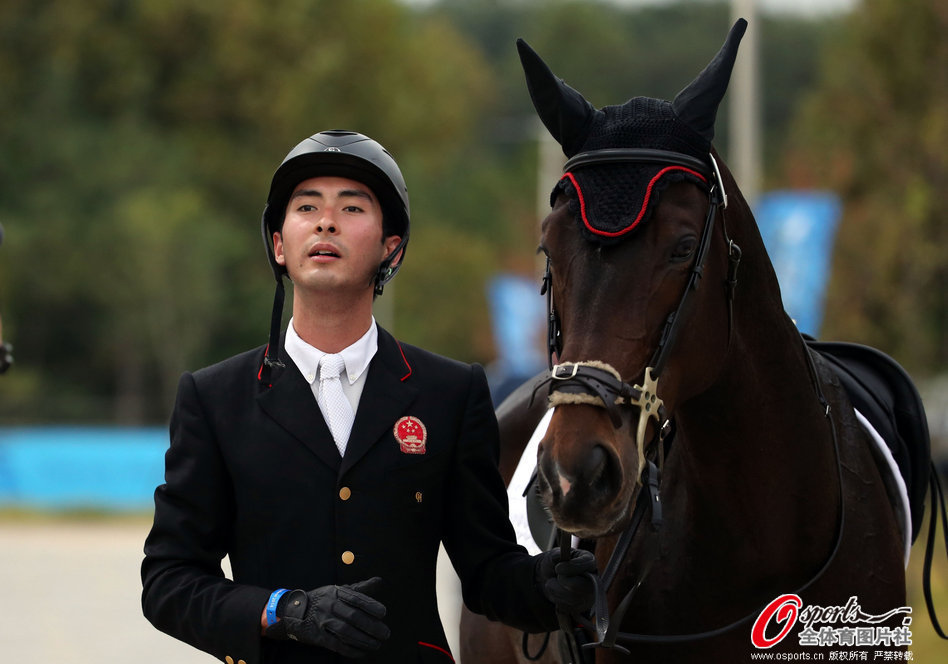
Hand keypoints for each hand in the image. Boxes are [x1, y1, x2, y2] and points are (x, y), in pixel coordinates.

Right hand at [266, 577, 389, 656]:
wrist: (294, 611)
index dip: (371, 605)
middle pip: (353, 617)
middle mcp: (330, 606)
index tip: (383, 613)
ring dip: (363, 640)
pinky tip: (362, 652)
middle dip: (371, 626)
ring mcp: (323, 622)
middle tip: (385, 633)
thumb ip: (360, 588)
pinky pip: (337, 645)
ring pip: (346, 632)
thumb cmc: (323, 599)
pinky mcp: (319, 636)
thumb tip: (379, 581)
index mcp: (336, 593)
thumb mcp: (338, 590)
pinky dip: (351, 650)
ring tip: (376, 644)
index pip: (356, 598)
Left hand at [537, 548, 596, 614]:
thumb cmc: (555, 563)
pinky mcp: (580, 608)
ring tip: (552, 582)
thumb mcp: (553, 555)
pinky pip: (567, 607)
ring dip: (556, 590)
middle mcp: (594, 579)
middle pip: (580, 585)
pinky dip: (556, 599)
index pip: (588, 564)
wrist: (549, 577)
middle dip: (563, 581)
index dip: (572, 567)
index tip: (558, 568)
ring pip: (571, 598)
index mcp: (589, 561)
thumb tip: (560, 565)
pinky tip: (556, 591)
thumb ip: (557, 556)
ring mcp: (589, 595)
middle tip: (557, 576)